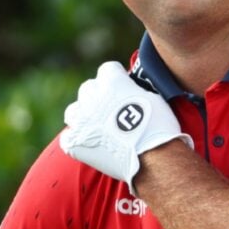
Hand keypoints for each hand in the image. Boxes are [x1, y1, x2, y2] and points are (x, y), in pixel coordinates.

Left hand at [60, 61, 193, 194]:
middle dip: (99, 96)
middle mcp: (92, 96)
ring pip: (74, 111)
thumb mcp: (154, 98)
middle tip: (112, 110)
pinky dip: (78, 140)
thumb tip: (131, 93)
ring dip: (84, 116)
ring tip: (98, 127)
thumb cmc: (159, 128)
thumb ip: (135, 91)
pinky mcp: (75, 143)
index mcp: (112, 82)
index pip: (108, 70)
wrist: (154, 159)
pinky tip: (91, 144)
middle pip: (89, 88)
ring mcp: (81, 120)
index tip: (123, 88)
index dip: (116, 79)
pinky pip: (69, 137)